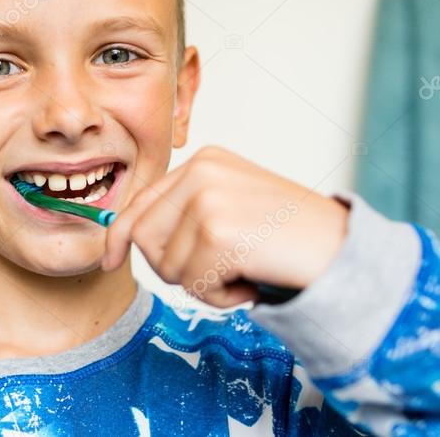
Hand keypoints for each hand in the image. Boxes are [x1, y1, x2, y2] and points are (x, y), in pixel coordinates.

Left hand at [100, 146, 349, 307]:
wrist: (345, 252)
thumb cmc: (290, 238)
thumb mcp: (232, 206)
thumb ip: (187, 212)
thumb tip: (128, 235)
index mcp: (203, 161)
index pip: (140, 201)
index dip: (120, 235)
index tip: (110, 259)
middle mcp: (201, 171)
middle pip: (144, 237)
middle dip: (174, 267)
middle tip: (221, 267)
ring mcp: (208, 199)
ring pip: (165, 266)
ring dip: (203, 284)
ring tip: (243, 269)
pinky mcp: (218, 231)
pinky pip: (192, 284)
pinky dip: (220, 296)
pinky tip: (252, 278)